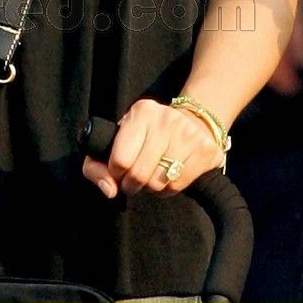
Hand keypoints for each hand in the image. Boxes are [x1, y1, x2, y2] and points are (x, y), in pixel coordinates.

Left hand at [81, 98, 223, 198]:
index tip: (120, 171)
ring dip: (151, 187)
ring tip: (153, 174)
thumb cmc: (149, 133)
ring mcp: (188, 134)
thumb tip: (109, 190)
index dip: (116, 173)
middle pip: (139, 174)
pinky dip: (168, 189)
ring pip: (158, 183)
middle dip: (133, 184)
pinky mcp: (205, 151)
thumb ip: (97, 165)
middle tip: (136, 179)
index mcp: (141, 112)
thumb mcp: (119, 138)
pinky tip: (169, 175)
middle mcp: (165, 120)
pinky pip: (177, 186)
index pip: (120, 159)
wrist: (195, 121)